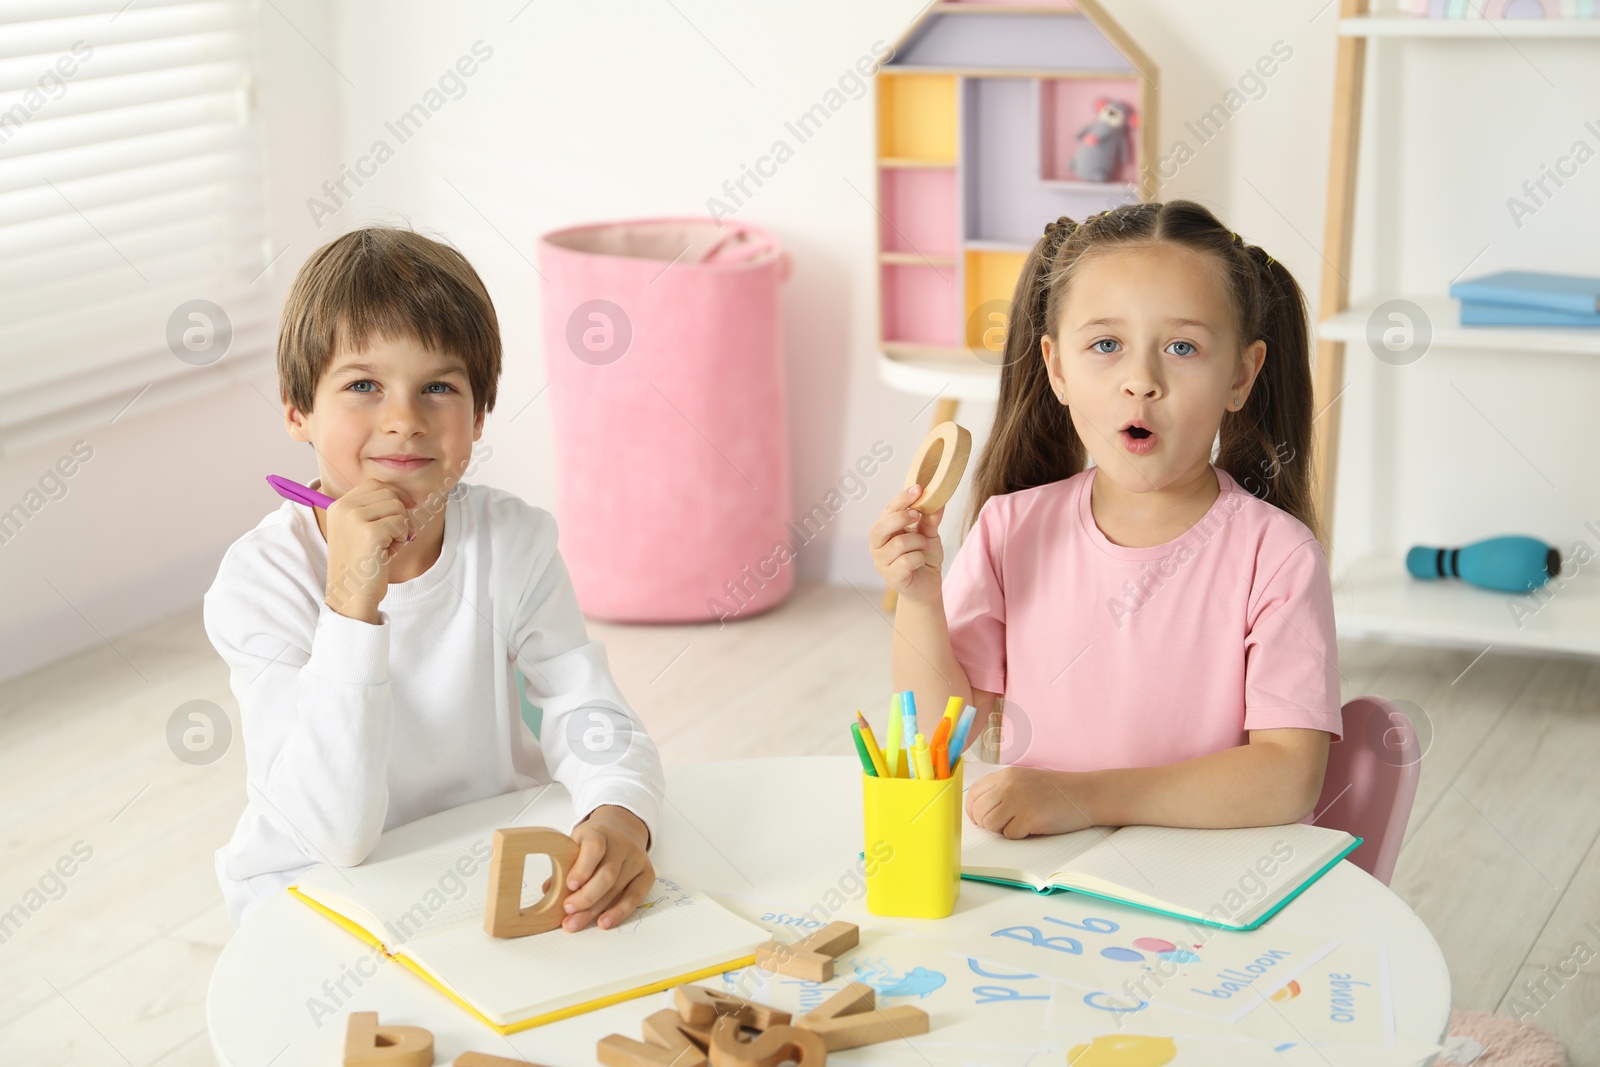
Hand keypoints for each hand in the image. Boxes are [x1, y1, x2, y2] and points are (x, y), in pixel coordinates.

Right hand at [323, 479, 415, 622]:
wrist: (351, 595)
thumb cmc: (362, 565)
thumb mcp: (361, 531)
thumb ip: (375, 511)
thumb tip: (408, 498)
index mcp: (338, 505)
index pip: (375, 485)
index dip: (395, 495)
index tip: (405, 511)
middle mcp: (343, 508)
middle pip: (389, 493)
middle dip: (399, 515)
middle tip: (393, 538)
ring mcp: (354, 519)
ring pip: (397, 507)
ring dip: (401, 528)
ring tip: (386, 547)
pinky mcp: (369, 532)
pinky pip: (401, 523)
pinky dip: (402, 539)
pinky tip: (387, 554)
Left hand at [553, 805, 653, 930]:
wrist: (621, 830)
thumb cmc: (592, 842)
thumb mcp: (575, 843)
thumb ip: (563, 864)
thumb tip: (548, 890)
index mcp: (599, 833)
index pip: (595, 848)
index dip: (583, 868)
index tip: (570, 885)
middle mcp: (622, 845)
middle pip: (607, 875)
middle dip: (586, 897)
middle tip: (568, 910)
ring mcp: (637, 859)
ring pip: (617, 889)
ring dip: (594, 910)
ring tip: (575, 923)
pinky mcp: (647, 874)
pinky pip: (635, 897)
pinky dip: (619, 912)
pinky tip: (603, 922)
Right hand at [869, 485, 945, 605]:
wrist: (928, 585)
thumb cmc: (924, 557)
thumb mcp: (929, 534)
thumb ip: (930, 518)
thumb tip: (938, 498)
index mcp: (885, 531)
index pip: (887, 511)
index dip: (901, 499)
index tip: (918, 488)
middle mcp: (878, 545)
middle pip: (881, 526)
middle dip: (901, 518)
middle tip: (917, 516)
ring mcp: (882, 562)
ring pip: (899, 543)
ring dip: (918, 543)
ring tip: (923, 548)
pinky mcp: (891, 577)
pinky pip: (906, 561)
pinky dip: (919, 559)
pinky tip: (920, 562)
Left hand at [966, 767, 1095, 838]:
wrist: (1087, 794)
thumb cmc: (1056, 792)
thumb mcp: (1024, 781)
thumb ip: (1001, 790)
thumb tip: (977, 811)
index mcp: (1006, 775)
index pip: (973, 794)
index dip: (974, 810)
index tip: (982, 818)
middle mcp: (1009, 785)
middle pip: (979, 811)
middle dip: (988, 823)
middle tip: (1005, 824)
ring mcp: (1018, 800)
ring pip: (990, 824)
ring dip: (1002, 830)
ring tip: (1020, 823)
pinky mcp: (1029, 817)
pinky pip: (1010, 835)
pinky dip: (1020, 836)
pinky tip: (1034, 826)